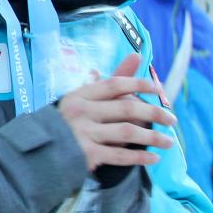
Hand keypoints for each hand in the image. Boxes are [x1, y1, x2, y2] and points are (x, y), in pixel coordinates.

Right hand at [56, 52, 174, 172]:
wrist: (41, 152)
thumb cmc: (67, 122)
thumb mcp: (84, 98)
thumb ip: (112, 80)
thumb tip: (136, 55)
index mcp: (79, 96)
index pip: (115, 84)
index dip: (140, 85)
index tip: (160, 91)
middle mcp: (81, 112)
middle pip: (127, 109)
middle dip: (155, 114)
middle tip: (172, 121)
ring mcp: (83, 134)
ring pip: (127, 133)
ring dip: (153, 138)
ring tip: (168, 142)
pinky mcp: (86, 155)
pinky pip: (120, 156)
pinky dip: (140, 157)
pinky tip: (154, 158)